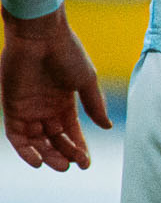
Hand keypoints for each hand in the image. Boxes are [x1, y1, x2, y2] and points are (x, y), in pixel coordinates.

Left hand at [3, 8, 111, 171]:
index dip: (78, 148)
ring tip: (58, 165)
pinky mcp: (11, 108)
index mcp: (64, 103)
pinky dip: (25, 150)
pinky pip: (16, 136)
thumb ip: (94, 105)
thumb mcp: (86, 81)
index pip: (71, 133)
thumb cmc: (68, 53)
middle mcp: (45, 109)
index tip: (86, 163)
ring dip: (45, 156)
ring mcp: (28, 109)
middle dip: (62, 155)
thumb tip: (107, 126)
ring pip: (35, 142)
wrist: (41, 36)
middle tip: (70, 166)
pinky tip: (36, 160)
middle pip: (52, 140)